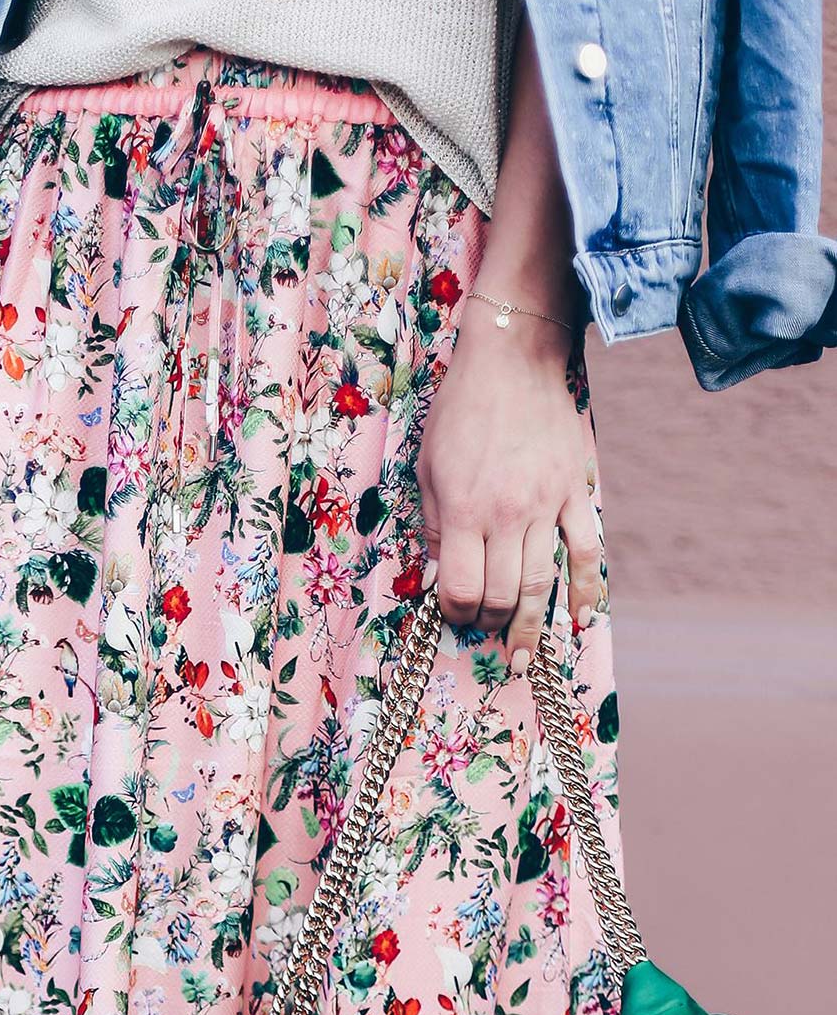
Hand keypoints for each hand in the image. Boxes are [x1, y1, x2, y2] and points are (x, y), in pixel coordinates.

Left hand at [416, 307, 601, 659]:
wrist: (516, 359)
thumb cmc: (462, 411)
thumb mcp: (428, 467)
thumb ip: (436, 526)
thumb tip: (439, 578)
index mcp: (466, 509)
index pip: (461, 587)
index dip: (454, 612)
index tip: (452, 613)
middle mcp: (508, 514)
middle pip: (501, 594)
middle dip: (489, 622)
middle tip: (483, 629)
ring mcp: (547, 505)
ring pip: (540, 583)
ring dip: (530, 626)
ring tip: (522, 656)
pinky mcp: (575, 492)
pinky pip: (585, 551)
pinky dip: (584, 590)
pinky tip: (578, 619)